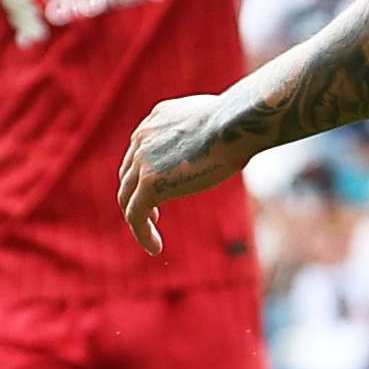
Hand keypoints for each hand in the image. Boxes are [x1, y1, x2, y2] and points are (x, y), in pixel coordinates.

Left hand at [118, 94, 245, 250]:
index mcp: (156, 120)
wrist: (236, 124)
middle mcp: (142, 138)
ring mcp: (142, 160)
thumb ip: (206, 131)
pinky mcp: (149, 183)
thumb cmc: (241, 123)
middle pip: (128, 175)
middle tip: (154, 216)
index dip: (145, 174)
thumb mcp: (215, 120)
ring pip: (127, 198)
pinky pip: (135, 215)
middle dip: (137, 196)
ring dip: (139, 220)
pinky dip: (142, 233)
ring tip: (153, 240)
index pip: (139, 152)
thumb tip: (225, 140)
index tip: (162, 190)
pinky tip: (156, 248)